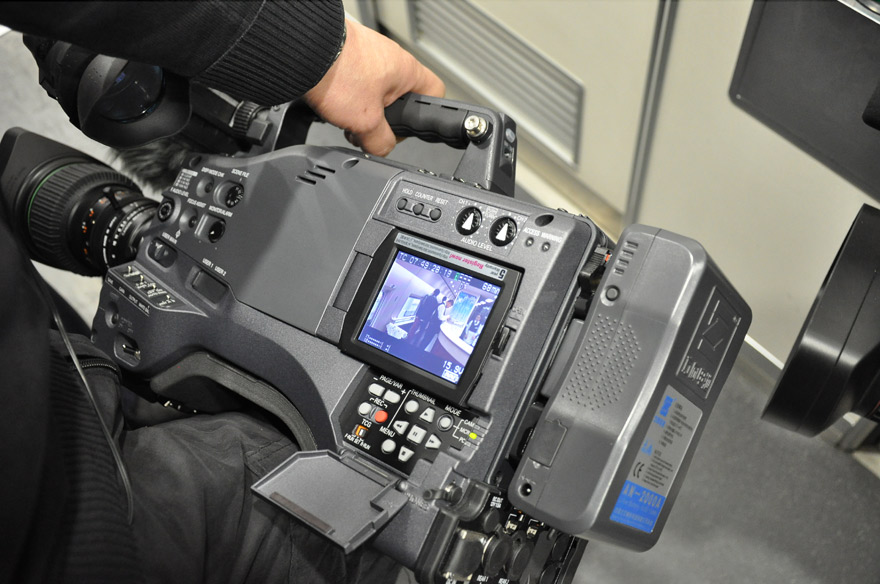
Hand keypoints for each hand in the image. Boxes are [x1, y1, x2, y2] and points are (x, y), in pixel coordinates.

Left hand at [304, 19, 444, 156]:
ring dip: (360, 111)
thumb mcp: (365, 122)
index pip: (435, 94)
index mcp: (408, 71)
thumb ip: (380, 142)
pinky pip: (356, 84)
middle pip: (398, 101)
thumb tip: (382, 150)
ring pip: (374, 94)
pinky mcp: (349, 55)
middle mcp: (392, 58)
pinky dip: (346, 97)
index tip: (405, 129)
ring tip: (344, 116)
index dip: (423, 118)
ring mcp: (370, 55)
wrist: (303, 51)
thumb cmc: (337, 73)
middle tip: (367, 129)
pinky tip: (333, 102)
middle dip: (381, 120)